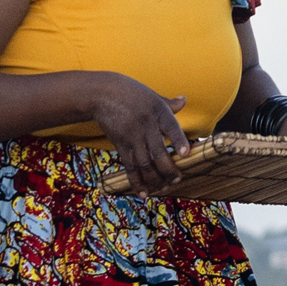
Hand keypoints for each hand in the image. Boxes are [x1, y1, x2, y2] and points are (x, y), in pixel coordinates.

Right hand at [93, 76, 189, 195]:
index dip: (178, 141)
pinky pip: (129, 166)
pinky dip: (137, 181)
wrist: (101, 94)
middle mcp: (145, 125)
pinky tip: (144, 193)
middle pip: (158, 152)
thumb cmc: (130, 92)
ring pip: (144, 163)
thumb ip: (169, 103)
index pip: (171, 127)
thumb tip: (184, 99)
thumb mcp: (152, 95)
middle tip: (177, 179)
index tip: (185, 154)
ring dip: (155, 179)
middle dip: (168, 169)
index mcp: (158, 111)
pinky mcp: (121, 144)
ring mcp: (132, 136)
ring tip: (164, 187)